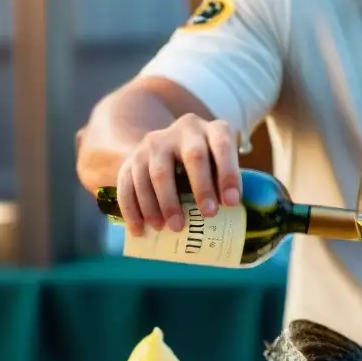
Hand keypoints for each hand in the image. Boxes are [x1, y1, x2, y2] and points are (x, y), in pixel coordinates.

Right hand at [115, 114, 241, 236]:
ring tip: (174, 228)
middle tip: (209, 215)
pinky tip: (140, 230)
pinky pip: (128, 184)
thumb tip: (234, 214)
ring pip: (157, 172)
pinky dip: (133, 210)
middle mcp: (183, 131)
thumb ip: (226, 181)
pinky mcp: (131, 159)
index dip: (228, 173)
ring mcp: (154, 143)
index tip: (232, 202)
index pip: (222, 145)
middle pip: (193, 156)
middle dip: (202, 187)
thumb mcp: (220, 163)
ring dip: (165, 204)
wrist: (166, 147)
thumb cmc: (206, 164)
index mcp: (211, 130)